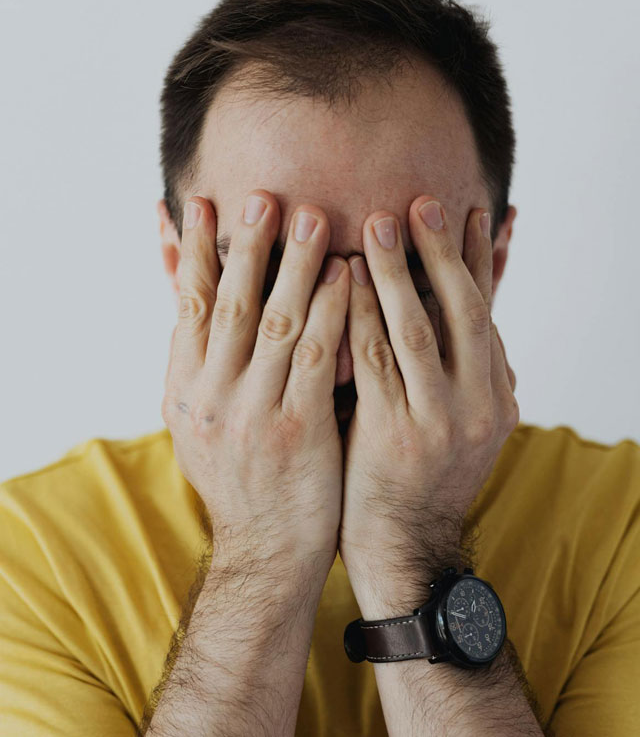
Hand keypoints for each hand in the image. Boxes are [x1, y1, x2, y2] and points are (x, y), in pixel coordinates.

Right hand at [161, 192, 348, 569]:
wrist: (267, 550)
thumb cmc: (242, 477)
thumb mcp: (200, 422)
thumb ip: (200, 363)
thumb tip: (189, 302)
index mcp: (184, 390)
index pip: (185, 307)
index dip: (192, 252)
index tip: (202, 204)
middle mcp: (212, 398)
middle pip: (231, 305)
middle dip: (248, 247)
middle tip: (266, 195)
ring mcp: (254, 415)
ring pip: (276, 325)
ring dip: (295, 267)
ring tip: (314, 218)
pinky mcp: (299, 432)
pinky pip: (318, 361)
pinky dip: (332, 314)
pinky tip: (349, 279)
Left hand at [339, 197, 517, 606]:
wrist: (404, 547)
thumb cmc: (420, 476)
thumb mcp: (458, 422)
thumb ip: (458, 369)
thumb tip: (459, 312)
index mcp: (496, 396)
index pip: (488, 313)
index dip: (480, 260)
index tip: (470, 212)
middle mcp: (479, 404)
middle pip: (463, 310)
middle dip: (443, 252)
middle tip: (422, 201)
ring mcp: (440, 421)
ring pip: (419, 329)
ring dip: (399, 271)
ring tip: (378, 222)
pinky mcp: (396, 436)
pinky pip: (375, 362)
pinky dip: (361, 316)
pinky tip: (345, 280)